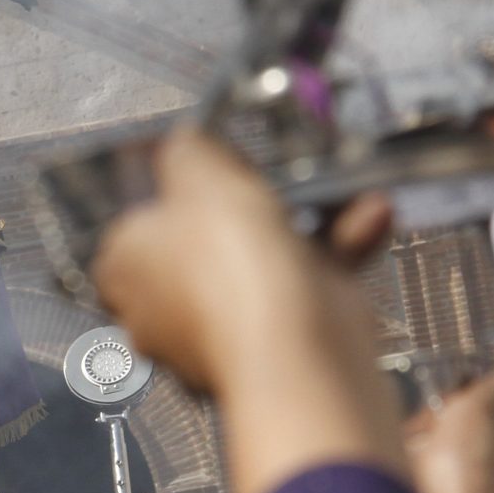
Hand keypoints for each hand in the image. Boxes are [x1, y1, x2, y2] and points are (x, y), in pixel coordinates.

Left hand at [91, 129, 381, 394]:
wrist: (295, 347)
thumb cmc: (227, 261)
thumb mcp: (196, 170)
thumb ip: (185, 151)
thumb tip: (185, 145)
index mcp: (124, 271)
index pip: (132, 228)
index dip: (170, 192)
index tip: (207, 168)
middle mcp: (163, 310)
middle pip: (202, 242)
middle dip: (250, 205)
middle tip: (272, 175)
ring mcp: (221, 333)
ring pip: (263, 262)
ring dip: (307, 222)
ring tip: (335, 188)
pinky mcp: (276, 345)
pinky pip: (307, 287)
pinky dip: (338, 251)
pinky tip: (369, 215)